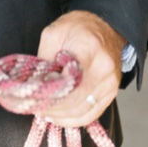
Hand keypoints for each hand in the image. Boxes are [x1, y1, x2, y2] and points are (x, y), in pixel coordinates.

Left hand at [35, 10, 124, 127]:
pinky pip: (91, 115)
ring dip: (61, 116)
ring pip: (82, 112)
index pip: (70, 84)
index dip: (51, 96)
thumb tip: (37, 84)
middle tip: (36, 105)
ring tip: (45, 111)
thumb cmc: (78, 28)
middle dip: (52, 108)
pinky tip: (59, 116)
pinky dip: (73, 120)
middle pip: (75, 102)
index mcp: (89, 49)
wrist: (106, 27)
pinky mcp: (111, 93)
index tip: (35, 96)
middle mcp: (104, 68)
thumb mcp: (54, 33)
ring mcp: (111, 83)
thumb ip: (45, 58)